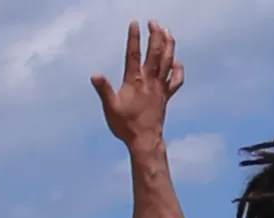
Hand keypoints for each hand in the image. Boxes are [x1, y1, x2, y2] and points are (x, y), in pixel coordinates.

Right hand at [90, 20, 182, 145]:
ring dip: (169, 45)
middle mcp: (150, 81)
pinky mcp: (166, 96)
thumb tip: (95, 75)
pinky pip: (176, 80)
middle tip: (154, 21)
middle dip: (156, 35)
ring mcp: (160, 88)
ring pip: (169, 62)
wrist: (145, 140)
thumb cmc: (126, 125)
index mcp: (135, 81)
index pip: (134, 54)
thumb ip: (104, 90)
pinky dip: (178, 69)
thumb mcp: (110, 107)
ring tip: (168, 31)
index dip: (135, 37)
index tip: (135, 23)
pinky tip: (177, 61)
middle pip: (156, 53)